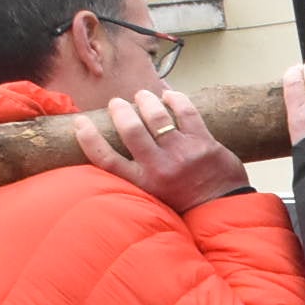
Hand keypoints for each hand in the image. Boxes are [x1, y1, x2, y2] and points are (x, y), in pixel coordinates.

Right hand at [75, 87, 250, 211]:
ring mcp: (183, 154)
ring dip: (146, 101)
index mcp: (143, 183)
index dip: (88, 138)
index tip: (80, 122)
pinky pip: (186, 112)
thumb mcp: (153, 196)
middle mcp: (160, 167)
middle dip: (120, 111)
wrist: (224, 210)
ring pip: (157, 117)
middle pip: (130, 130)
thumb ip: (134, 176)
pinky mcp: (204, 143)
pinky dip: (175, 99)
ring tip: (142, 96)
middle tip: (117, 103)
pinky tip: (169, 95)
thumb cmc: (185, 202)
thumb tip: (112, 151)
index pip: (105, 159)